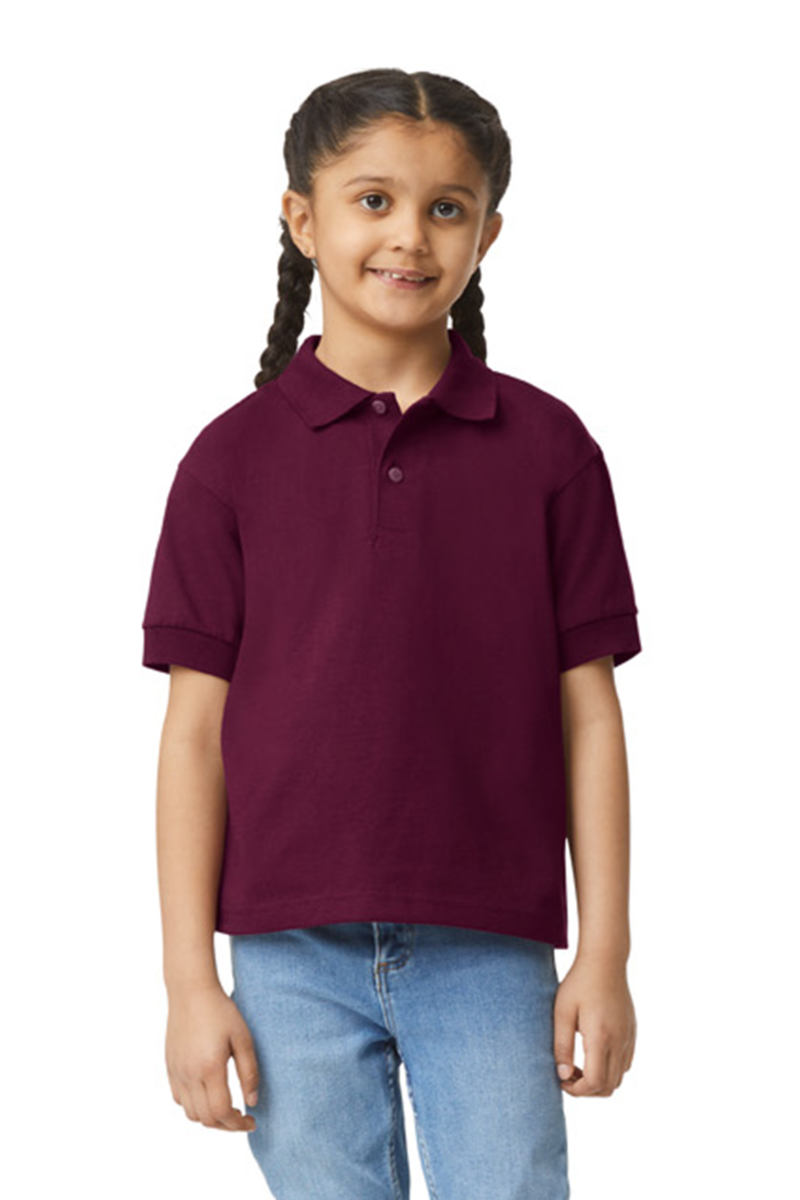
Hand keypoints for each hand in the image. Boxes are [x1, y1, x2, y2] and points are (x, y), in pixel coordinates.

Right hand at [165, 982, 259, 1129]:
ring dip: (209, 1118)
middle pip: (206, 1118)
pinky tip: (208, 1095)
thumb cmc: (221, 1011)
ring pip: (190, 1113)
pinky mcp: (170, 1067)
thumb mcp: (243, 1038)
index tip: (252, 1121)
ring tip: (227, 1109)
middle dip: (226, 1125)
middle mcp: (189, 1075)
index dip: (238, 1124)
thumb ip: (249, 1072)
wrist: (191, 992)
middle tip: (242, 1118)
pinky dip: (194, 1106)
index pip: (221, 1112)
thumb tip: (253, 1101)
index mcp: (209, 1068)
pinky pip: (179, 1099)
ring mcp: (177, 1072)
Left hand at [553, 952, 635, 1096]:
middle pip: (609, 1087)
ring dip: (599, 1081)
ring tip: (578, 1065)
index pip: (595, 1083)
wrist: (605, 961)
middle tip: (567, 1073)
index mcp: (601, 1037)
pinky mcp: (632, 1033)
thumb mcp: (562, 1012)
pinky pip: (625, 1063)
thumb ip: (561, 1045)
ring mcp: (628, 1038)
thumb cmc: (579, 984)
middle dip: (587, 1090)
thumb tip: (562, 1075)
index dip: (577, 1090)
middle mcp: (619, 1041)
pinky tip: (593, 1053)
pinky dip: (610, 1069)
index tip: (561, 1080)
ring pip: (619, 1078)